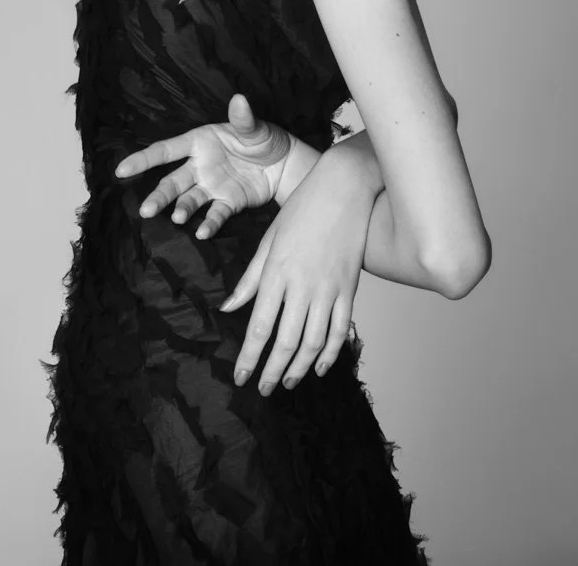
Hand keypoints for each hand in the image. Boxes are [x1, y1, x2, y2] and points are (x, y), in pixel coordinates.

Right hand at [114, 94, 292, 239]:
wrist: (283, 163)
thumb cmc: (263, 138)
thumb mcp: (253, 127)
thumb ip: (243, 118)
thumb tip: (240, 99)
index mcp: (199, 143)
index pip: (165, 151)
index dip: (143, 159)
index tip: (121, 170)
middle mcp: (199, 166)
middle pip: (172, 181)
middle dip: (158, 195)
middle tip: (145, 210)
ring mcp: (211, 186)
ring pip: (188, 199)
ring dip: (181, 209)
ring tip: (177, 218)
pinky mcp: (227, 202)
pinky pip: (214, 214)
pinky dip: (209, 223)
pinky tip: (203, 232)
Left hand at [219, 156, 376, 392]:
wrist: (344, 188)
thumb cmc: (302, 209)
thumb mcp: (269, 239)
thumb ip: (249, 278)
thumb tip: (228, 308)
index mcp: (277, 272)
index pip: (259, 326)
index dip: (250, 357)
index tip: (241, 377)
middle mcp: (302, 285)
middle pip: (285, 341)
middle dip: (272, 371)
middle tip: (263, 389)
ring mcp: (329, 289)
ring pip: (314, 342)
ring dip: (299, 367)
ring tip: (288, 383)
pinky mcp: (350, 288)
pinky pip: (340, 330)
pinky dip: (331, 353)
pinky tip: (319, 366)